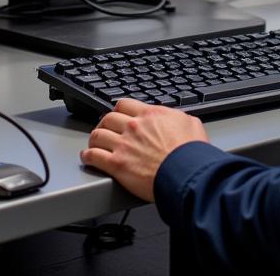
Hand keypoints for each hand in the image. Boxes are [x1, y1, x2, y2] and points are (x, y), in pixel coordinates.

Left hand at [80, 99, 208, 200]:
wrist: (187, 175)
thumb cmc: (191, 153)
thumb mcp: (190, 124)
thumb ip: (177, 118)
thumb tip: (177, 118)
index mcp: (149, 115)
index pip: (124, 104)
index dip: (118, 110)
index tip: (117, 116)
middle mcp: (133, 127)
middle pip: (108, 118)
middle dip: (104, 124)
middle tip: (104, 130)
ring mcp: (123, 145)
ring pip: (97, 135)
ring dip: (94, 139)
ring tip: (94, 144)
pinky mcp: (117, 165)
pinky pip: (94, 156)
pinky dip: (88, 157)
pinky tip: (88, 158)